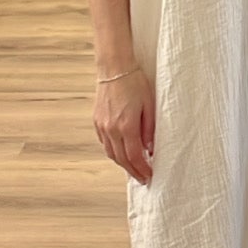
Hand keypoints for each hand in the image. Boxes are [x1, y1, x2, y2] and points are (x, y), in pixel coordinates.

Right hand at [93, 68, 154, 185]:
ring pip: (111, 153)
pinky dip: (114, 152)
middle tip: (143, 179)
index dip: (143, 169)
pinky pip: (105, 143)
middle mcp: (111, 129)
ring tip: (134, 169)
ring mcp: (102, 125)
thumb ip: (150, 129)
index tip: (150, 176)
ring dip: (123, 164)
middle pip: (122, 159)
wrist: (115, 68)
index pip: (135, 156)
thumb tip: (150, 149)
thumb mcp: (150, 105)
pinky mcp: (97, 121)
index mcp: (126, 125)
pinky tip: (122, 153)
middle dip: (133, 171)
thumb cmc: (135, 83)